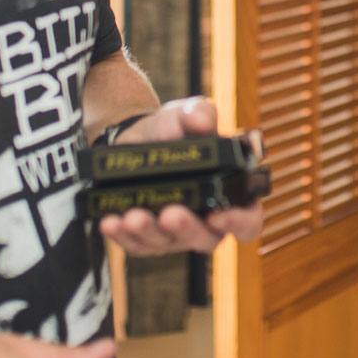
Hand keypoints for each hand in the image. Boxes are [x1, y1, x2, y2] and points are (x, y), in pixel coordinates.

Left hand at [98, 97, 265, 254]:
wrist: (133, 138)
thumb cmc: (172, 129)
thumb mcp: (186, 113)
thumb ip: (199, 113)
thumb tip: (203, 124)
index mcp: (230, 192)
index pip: (248, 219)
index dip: (238, 222)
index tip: (217, 215)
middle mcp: (207, 219)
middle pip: (206, 239)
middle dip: (187, 229)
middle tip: (169, 215)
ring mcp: (176, 232)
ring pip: (168, 244)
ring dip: (149, 232)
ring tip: (131, 215)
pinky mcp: (147, 238)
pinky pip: (137, 245)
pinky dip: (123, 236)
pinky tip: (110, 221)